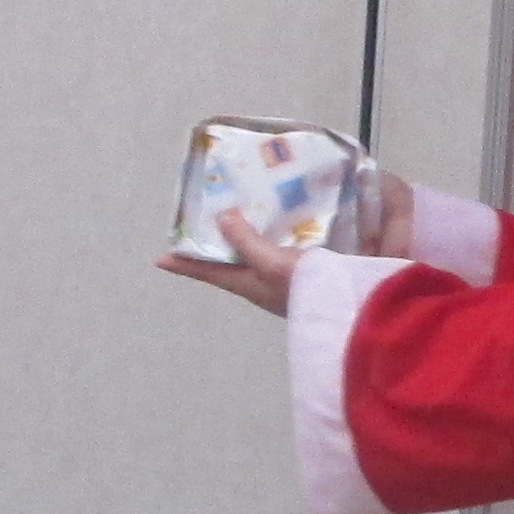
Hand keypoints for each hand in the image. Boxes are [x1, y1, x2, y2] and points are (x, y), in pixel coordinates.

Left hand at [159, 207, 302, 316]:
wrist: (353, 307)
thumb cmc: (307, 289)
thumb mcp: (272, 265)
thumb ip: (247, 242)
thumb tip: (222, 219)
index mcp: (248, 283)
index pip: (209, 273)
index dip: (185, 265)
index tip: (160, 259)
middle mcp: (262, 280)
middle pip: (231, 260)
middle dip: (217, 241)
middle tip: (204, 216)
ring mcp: (285, 275)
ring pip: (256, 250)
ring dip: (248, 232)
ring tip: (241, 206)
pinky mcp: (307, 268)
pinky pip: (282, 245)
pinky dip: (277, 230)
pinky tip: (284, 214)